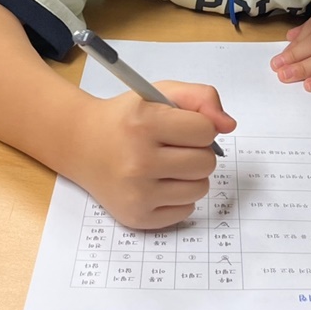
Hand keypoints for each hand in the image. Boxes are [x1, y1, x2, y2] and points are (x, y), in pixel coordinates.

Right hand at [74, 81, 235, 229]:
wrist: (82, 144)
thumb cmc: (127, 117)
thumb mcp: (160, 92)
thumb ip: (201, 97)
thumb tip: (228, 125)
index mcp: (144, 123)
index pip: (206, 130)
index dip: (199, 126)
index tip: (181, 126)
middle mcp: (138, 160)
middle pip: (206, 162)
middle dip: (196, 151)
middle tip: (173, 146)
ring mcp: (137, 193)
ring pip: (200, 188)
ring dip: (190, 175)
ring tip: (166, 164)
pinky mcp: (137, 217)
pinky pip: (186, 211)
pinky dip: (179, 197)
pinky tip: (158, 183)